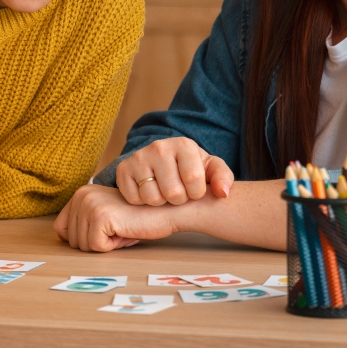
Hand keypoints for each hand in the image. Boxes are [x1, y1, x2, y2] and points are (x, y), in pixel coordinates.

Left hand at [54, 183, 181, 251]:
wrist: (165, 210)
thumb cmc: (138, 217)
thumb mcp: (104, 217)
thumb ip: (84, 222)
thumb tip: (62, 238)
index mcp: (80, 193)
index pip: (61, 230)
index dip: (85, 238)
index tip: (107, 227)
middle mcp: (81, 196)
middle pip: (72, 241)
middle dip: (97, 242)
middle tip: (119, 228)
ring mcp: (89, 205)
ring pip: (83, 246)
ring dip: (106, 245)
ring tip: (123, 228)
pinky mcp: (100, 216)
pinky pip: (96, 247)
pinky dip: (113, 246)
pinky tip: (126, 231)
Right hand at [116, 137, 232, 205]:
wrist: (161, 162)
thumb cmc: (191, 168)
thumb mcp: (211, 170)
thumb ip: (223, 179)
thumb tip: (223, 193)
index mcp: (184, 145)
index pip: (194, 182)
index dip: (196, 194)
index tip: (194, 189)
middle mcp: (159, 146)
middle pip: (173, 193)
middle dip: (179, 200)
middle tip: (178, 193)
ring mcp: (138, 157)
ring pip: (152, 198)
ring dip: (161, 202)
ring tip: (164, 192)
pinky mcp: (123, 169)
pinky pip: (135, 199)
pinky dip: (143, 202)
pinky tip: (149, 190)